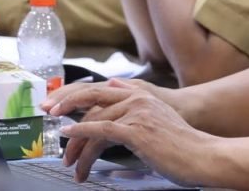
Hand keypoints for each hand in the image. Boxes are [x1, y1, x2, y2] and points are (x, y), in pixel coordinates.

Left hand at [45, 79, 216, 185]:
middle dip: (64, 107)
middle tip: (47, 116)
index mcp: (139, 93)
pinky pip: (101, 131)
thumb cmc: (179, 143)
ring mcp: (136, 113)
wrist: (201, 155)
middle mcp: (136, 98)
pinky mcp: (136, 131)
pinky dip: (81, 135)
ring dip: (75, 144)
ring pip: (93, 122)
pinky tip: (69, 137)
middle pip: (90, 99)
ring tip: (69, 162)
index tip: (54, 104)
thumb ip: (133, 102)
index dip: (72, 95)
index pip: (97, 90)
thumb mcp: (155, 115)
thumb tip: (115, 85)